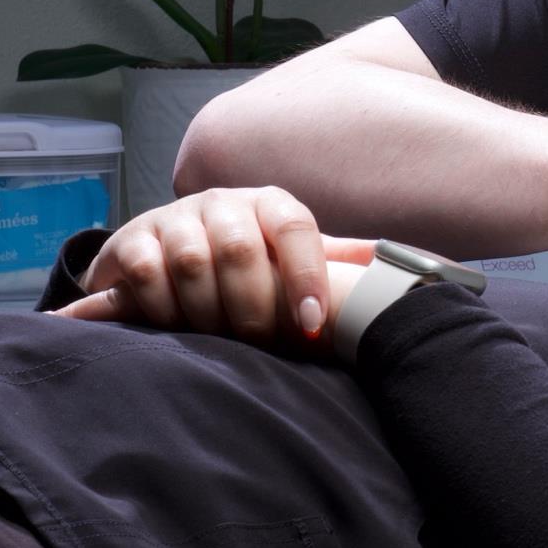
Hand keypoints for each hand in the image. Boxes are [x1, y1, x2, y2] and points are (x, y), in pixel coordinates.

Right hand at [51, 186, 372, 349]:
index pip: (295, 228)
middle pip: (240, 249)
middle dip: (254, 306)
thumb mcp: (292, 257)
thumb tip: (414, 266)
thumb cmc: (244, 262)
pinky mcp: (133, 240)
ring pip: (192, 262)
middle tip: (263, 343)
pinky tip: (175, 328)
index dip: (305, 276)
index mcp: (270, 205)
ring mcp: (175, 218)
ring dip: (208, 311)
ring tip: (221, 339)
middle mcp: (223, 203)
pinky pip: (147, 272)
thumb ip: (339, 261)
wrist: (163, 253)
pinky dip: (163, 307)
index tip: (313, 326)